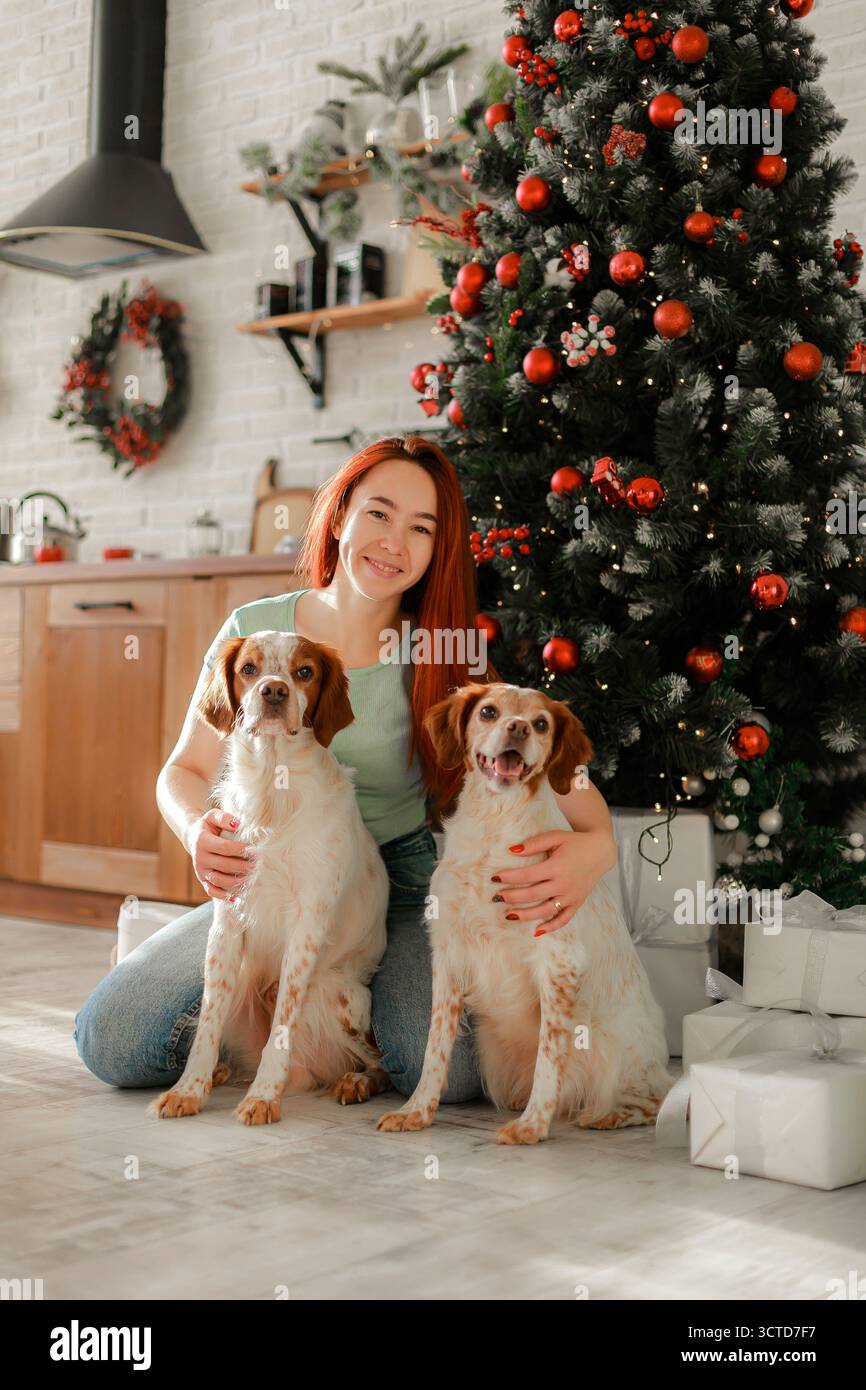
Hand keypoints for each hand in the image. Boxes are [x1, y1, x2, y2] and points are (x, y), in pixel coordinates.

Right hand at [185, 809, 254, 901]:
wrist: (194, 837)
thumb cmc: (209, 826)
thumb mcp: (213, 816)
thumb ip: (224, 818)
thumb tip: (237, 824)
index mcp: (202, 841)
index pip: (224, 848)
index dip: (241, 850)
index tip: (257, 851)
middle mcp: (200, 857)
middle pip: (224, 865)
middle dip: (244, 866)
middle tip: (259, 866)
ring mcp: (200, 870)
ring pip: (219, 880)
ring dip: (236, 882)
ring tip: (253, 879)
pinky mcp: (202, 880)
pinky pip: (211, 891)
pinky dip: (222, 896)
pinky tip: (235, 897)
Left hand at [490, 829, 613, 935]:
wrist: (601, 851)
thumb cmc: (575, 842)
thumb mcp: (556, 837)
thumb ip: (534, 843)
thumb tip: (512, 850)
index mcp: (557, 866)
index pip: (528, 875)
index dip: (509, 877)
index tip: (495, 878)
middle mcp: (564, 884)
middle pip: (533, 894)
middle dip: (512, 897)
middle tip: (497, 897)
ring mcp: (571, 896)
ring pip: (545, 910)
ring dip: (526, 915)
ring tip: (508, 915)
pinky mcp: (577, 903)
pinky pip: (563, 919)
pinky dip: (551, 927)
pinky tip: (536, 931)